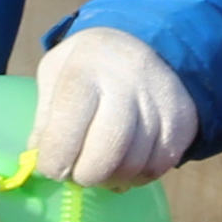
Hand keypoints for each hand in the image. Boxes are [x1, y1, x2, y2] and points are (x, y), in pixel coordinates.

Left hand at [26, 27, 201, 189]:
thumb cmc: (89, 64)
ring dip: (110, 179)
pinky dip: (136, 176)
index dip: (54, 161)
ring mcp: (158, 103)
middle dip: (84, 176)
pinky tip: (125, 163)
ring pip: (131, 167)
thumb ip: (45, 119)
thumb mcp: (55, 74)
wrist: (147, 42)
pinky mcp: (181, 122)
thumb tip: (40, 161)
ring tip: (100, 167)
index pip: (65, 130)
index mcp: (85, 69)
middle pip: (102, 156)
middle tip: (77, 172)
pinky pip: (156, 168)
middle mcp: (126, 83)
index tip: (52, 167)